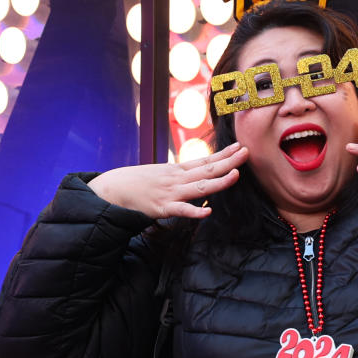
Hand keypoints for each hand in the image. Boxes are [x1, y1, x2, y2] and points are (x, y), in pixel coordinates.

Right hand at [87, 142, 248, 217]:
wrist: (110, 189)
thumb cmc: (135, 183)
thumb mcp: (159, 174)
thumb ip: (178, 176)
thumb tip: (193, 176)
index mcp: (176, 170)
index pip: (205, 161)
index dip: (223, 155)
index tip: (240, 147)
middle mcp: (176, 178)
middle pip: (207, 170)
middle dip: (228, 162)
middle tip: (246, 152)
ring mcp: (170, 192)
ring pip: (199, 187)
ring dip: (219, 182)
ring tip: (236, 175)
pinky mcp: (161, 208)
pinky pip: (181, 210)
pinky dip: (194, 211)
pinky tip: (208, 211)